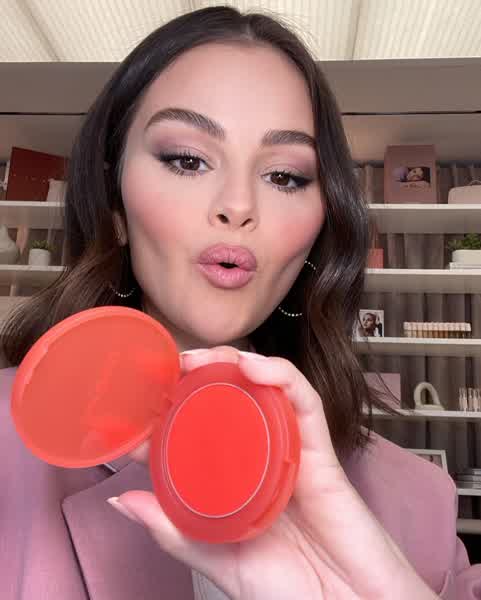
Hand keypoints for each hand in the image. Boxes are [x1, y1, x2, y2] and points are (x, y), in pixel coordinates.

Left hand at [110, 347, 437, 599]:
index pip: (197, 431)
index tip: (135, 404)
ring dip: (232, 363)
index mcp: (237, 479)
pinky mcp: (323, 450)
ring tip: (197, 357)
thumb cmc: (291, 592)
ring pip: (265, 388)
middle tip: (166, 368)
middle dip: (199, 374)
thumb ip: (176, 532)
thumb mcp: (221, 561)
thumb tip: (121, 501)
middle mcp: (263, 456)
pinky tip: (251, 366)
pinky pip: (305, 401)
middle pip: (231, 398)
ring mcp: (293, 449)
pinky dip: (280, 375)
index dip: (166, 412)